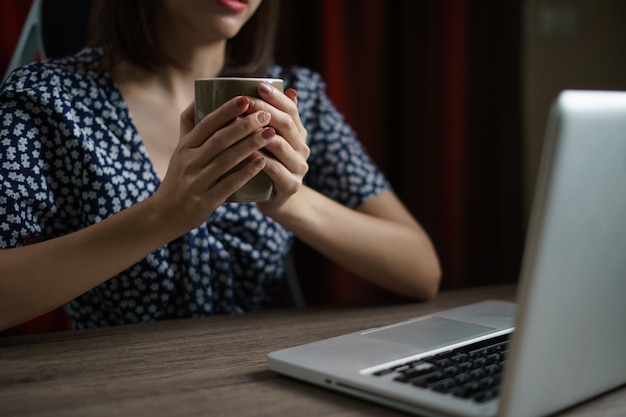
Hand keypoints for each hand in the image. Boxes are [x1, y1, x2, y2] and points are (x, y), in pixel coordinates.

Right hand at [152, 96, 274, 234]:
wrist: (165, 214)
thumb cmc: (179, 177)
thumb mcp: (180, 150)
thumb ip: (189, 125)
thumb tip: (199, 96)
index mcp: (184, 147)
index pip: (206, 124)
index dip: (226, 111)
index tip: (245, 99)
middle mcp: (189, 162)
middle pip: (219, 140)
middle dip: (244, 125)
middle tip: (266, 115)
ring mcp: (196, 182)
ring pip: (226, 160)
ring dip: (250, 145)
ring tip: (270, 134)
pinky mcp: (205, 201)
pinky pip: (228, 184)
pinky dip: (246, 173)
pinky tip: (262, 162)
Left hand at [248, 83, 309, 213]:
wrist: (275, 201)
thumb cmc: (266, 165)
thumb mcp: (271, 140)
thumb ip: (272, 118)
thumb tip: (284, 89)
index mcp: (298, 134)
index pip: (291, 109)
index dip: (276, 97)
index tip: (258, 85)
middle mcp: (302, 149)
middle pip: (286, 124)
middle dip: (265, 110)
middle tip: (245, 102)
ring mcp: (299, 168)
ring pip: (281, 146)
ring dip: (261, 134)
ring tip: (242, 123)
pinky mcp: (291, 186)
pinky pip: (275, 170)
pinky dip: (261, 160)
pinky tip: (246, 153)